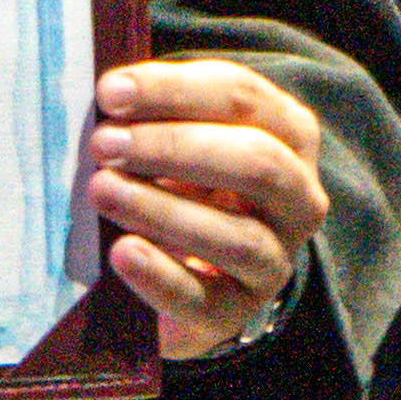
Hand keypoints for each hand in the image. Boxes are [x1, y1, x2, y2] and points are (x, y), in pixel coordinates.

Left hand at [88, 58, 330, 365]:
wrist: (189, 270)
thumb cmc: (184, 182)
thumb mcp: (180, 138)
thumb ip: (156, 111)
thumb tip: (109, 89)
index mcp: (288, 133)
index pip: (241, 97)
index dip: (175, 90)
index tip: (111, 92)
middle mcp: (298, 197)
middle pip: (254, 163)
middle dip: (172, 148)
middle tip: (105, 144)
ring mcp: (276, 259)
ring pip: (236, 236)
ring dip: (161, 209)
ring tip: (102, 190)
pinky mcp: (238, 310)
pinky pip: (204, 299)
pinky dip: (161, 275)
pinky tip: (122, 252)